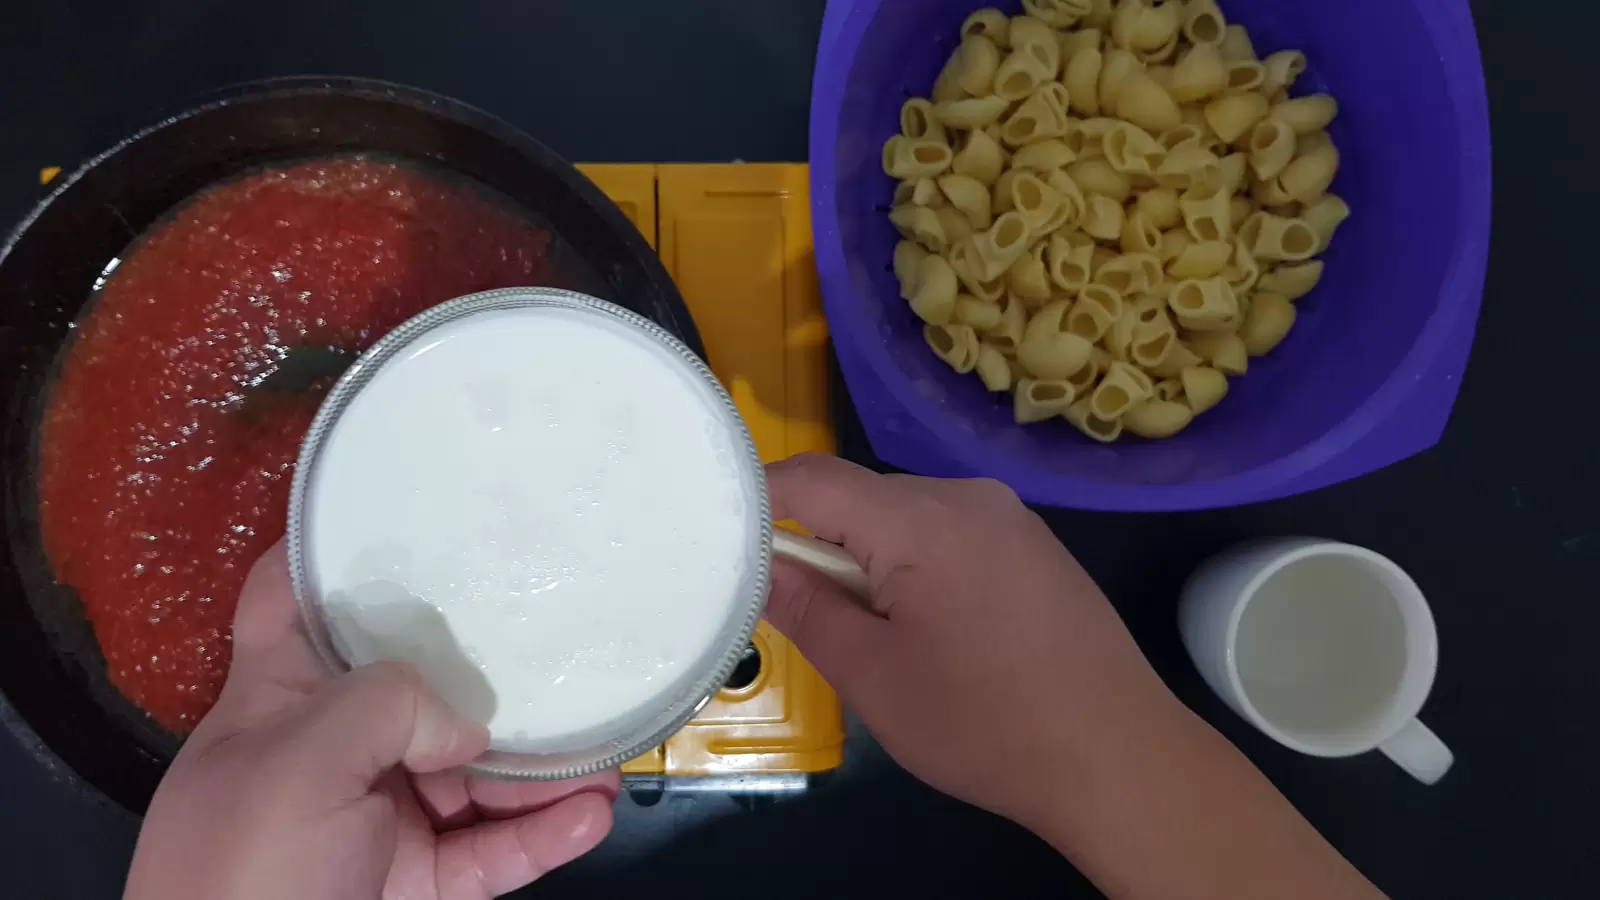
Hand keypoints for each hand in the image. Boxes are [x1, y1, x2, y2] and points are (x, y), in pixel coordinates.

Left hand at [124, 542, 617, 899]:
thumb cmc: (237, 879)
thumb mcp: (298, 763)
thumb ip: (387, 705)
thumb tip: (464, 723)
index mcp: (274, 705)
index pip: (291, 606)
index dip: (335, 556)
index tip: (400, 508)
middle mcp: (330, 755)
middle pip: (416, 691)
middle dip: (488, 671)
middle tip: (557, 637)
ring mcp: (377, 826)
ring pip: (473, 777)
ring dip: (543, 763)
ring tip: (608, 743)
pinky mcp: (416, 889)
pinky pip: (493, 854)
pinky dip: (546, 835)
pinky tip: (592, 813)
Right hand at [762, 453, 1176, 832]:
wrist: (1117, 755)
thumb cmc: (984, 723)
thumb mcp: (873, 676)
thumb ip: (807, 609)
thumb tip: (764, 566)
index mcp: (919, 518)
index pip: (812, 477)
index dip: (760, 498)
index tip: (725, 539)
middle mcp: (967, 497)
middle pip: (862, 497)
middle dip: (822, 545)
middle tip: (806, 616)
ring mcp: (1011, 518)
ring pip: (908, 519)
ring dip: (874, 561)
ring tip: (879, 637)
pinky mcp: (1037, 548)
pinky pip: (953, 536)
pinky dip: (921, 568)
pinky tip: (937, 635)